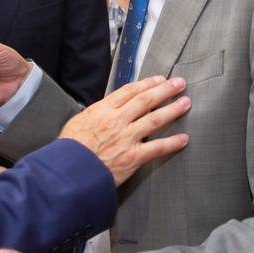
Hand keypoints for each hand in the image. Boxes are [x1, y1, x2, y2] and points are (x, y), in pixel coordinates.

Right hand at [60, 76, 190, 184]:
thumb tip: (107, 110)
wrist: (68, 172)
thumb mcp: (78, 122)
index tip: (158, 79)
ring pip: (155, 119)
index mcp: (102, 110)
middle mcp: (117, 120)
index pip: (129, 91)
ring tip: (186, 103)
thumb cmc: (70, 150)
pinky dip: (172, 143)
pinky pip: (157, 147)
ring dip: (173, 110)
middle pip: (146, 100)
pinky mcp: (133, 157)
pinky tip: (184, 138)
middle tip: (179, 83)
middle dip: (165, 90)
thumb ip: (96, 115)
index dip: (147, 83)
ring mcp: (126, 138)